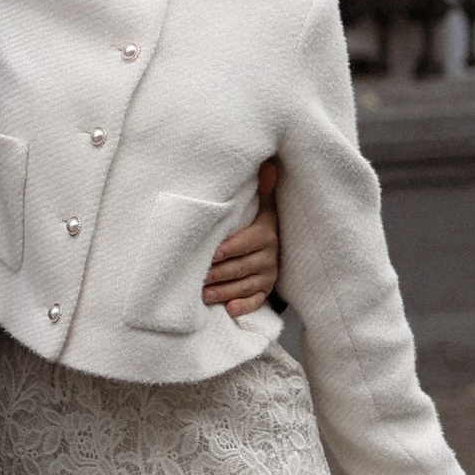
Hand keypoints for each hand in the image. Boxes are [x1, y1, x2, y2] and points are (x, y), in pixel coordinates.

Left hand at [202, 158, 280, 316]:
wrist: (274, 239)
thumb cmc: (256, 219)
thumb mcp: (261, 203)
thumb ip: (261, 188)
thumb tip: (268, 165)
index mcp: (266, 233)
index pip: (246, 243)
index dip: (229, 249)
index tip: (210, 255)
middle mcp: (270, 255)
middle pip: (243, 267)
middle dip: (220, 274)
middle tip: (199, 279)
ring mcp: (269, 275)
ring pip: (246, 285)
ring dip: (225, 291)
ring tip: (204, 295)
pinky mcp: (267, 290)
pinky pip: (257, 300)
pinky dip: (244, 306)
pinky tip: (230, 310)